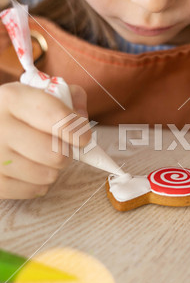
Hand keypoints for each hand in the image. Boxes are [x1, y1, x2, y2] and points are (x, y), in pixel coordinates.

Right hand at [0, 82, 90, 198]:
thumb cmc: (20, 112)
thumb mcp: (41, 92)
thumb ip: (69, 98)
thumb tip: (82, 119)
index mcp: (13, 98)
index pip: (59, 119)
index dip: (78, 131)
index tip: (83, 137)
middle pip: (56, 154)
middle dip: (66, 152)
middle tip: (59, 147)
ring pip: (48, 175)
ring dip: (52, 168)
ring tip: (42, 156)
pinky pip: (34, 190)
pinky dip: (38, 183)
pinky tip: (29, 168)